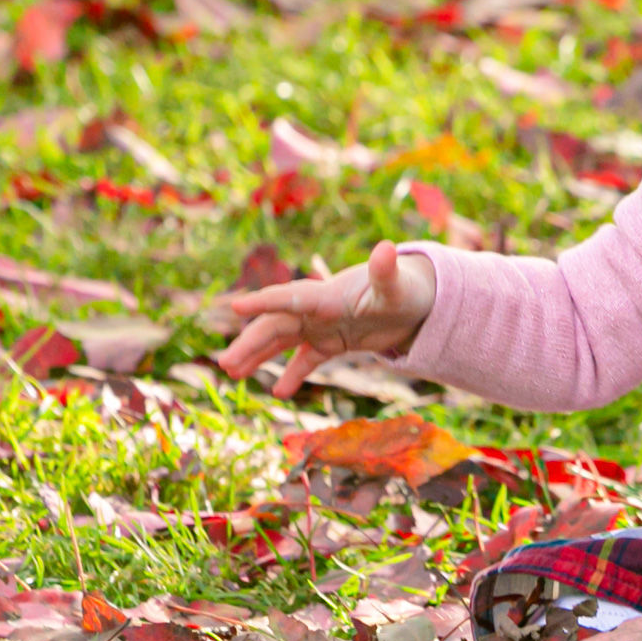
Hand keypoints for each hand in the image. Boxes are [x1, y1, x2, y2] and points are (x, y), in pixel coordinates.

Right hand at [217, 241, 438, 397]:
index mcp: (327, 295)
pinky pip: (305, 360)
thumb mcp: (397, 285)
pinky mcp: (331, 343)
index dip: (264, 302)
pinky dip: (292, 374)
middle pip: (277, 324)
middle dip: (250, 342)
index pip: (290, 297)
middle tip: (226, 363)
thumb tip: (386, 249)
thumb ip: (386, 271)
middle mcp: (317, 309)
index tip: (236, 307)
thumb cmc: (405, 288)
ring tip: (233, 373)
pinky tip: (279, 392)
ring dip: (258, 356)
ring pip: (282, 342)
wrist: (415, 301)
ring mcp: (321, 326)